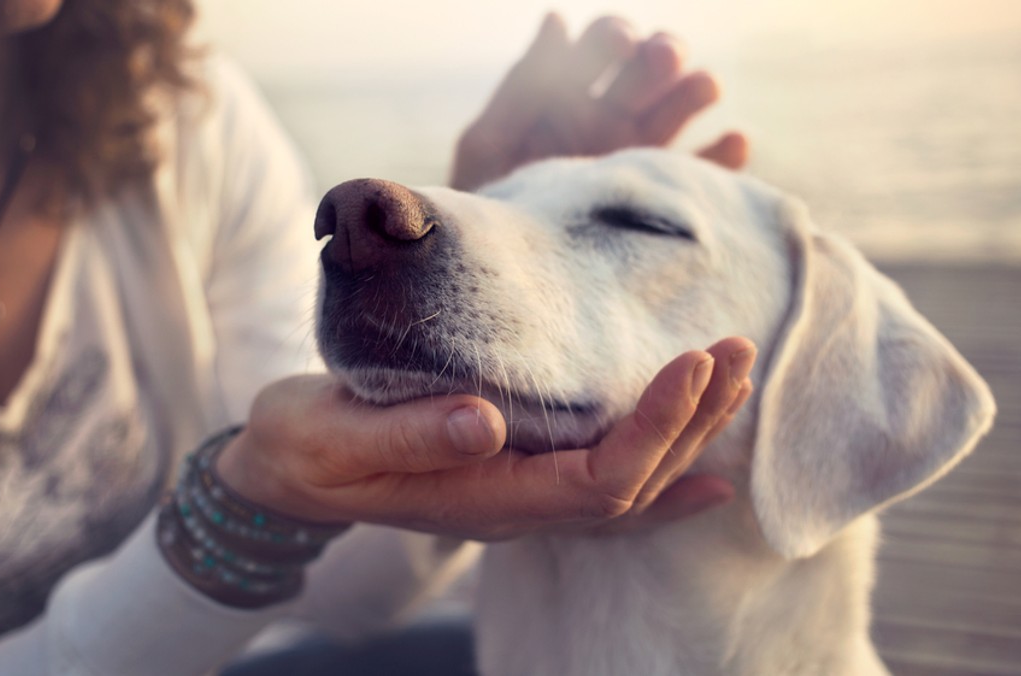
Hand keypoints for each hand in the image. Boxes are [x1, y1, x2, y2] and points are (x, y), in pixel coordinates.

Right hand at [215, 338, 754, 540]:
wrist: (284, 472)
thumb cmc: (304, 449)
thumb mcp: (334, 437)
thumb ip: (407, 435)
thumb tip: (485, 421)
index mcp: (482, 499)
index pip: (597, 479)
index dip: (654, 428)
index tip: (693, 362)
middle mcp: (516, 507)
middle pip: (632, 483)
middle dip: (692, 419)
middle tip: (736, 348)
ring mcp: (519, 496)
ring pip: (628, 483)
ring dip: (688, 433)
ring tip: (734, 376)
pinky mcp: (514, 473)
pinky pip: (605, 486)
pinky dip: (663, 475)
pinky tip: (707, 471)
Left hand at [451, 14, 748, 191]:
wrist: (504, 279)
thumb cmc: (486, 209)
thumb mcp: (490, 146)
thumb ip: (522, 87)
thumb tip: (557, 18)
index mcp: (569, 96)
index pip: (603, 46)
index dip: (613, 37)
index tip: (618, 43)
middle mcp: (612, 118)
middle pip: (651, 69)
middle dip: (661, 54)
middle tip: (662, 58)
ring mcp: (641, 157)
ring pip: (682, 108)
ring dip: (696, 89)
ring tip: (703, 87)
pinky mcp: (664, 199)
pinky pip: (705, 173)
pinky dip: (725, 156)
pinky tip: (733, 142)